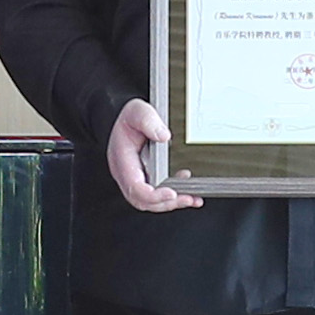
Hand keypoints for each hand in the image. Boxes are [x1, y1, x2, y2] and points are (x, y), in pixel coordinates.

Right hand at [108, 98, 200, 212]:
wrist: (128, 117)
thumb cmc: (130, 117)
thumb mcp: (137, 110)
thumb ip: (148, 121)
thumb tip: (163, 136)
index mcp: (122, 160)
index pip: (134, 187)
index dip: (153, 195)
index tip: (171, 193)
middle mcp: (128, 173)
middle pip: (143, 200)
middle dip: (166, 203)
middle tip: (187, 199)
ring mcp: (137, 177)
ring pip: (152, 201)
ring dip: (172, 203)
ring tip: (192, 198)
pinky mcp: (148, 177)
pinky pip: (158, 194)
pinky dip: (173, 197)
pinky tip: (189, 194)